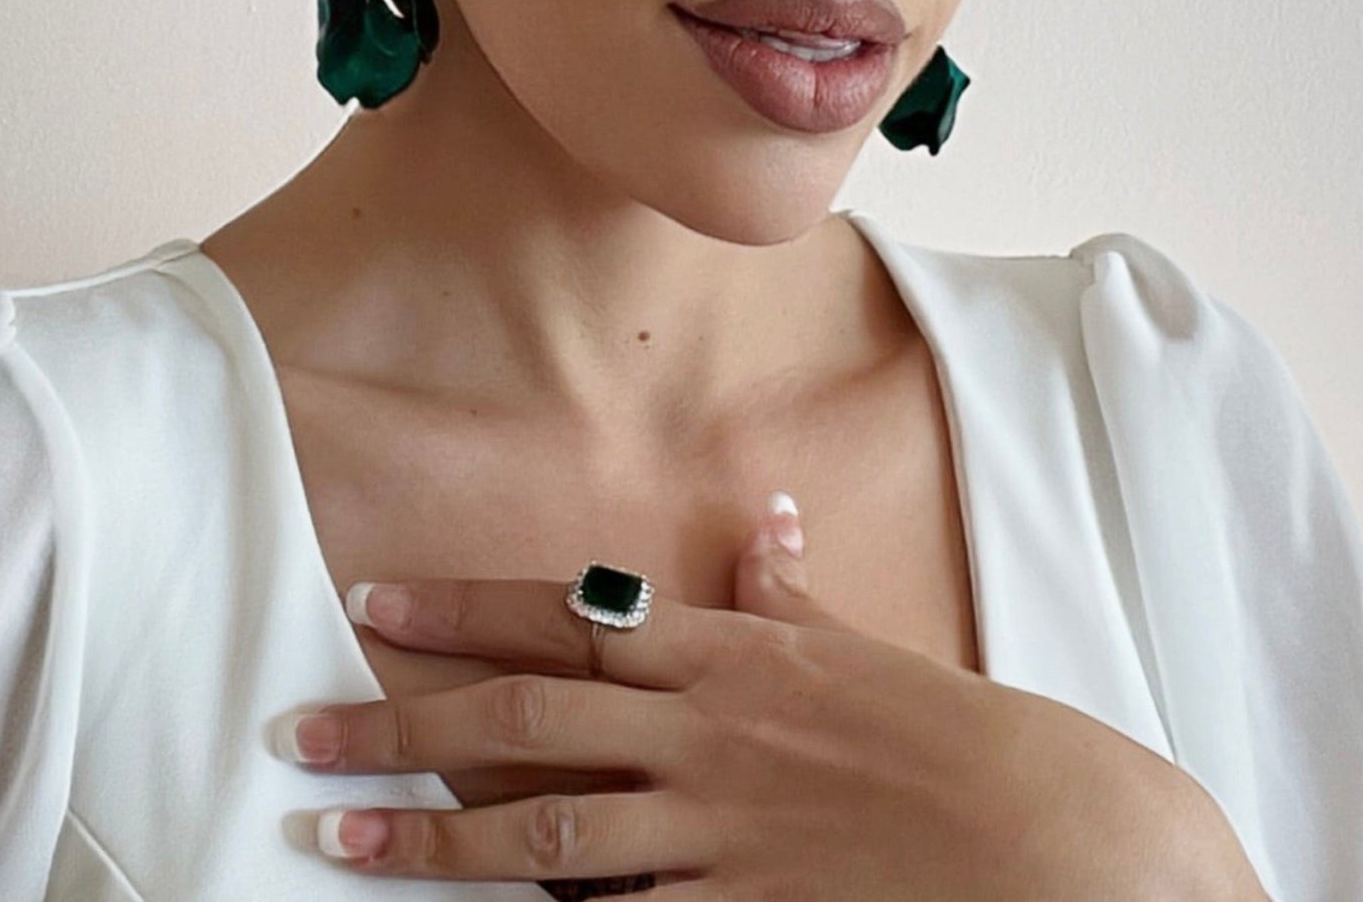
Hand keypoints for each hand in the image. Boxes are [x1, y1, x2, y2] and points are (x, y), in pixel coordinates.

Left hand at [274, 497, 1266, 897]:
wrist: (1060, 847)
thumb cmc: (961, 741)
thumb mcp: (865, 652)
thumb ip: (791, 593)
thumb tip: (763, 516)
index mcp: (732, 653)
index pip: (567, 616)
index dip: (460, 607)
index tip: (372, 600)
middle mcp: (707, 735)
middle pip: (525, 720)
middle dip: (403, 723)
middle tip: (301, 732)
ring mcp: (718, 836)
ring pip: (542, 834)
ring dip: (432, 838)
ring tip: (340, 838)